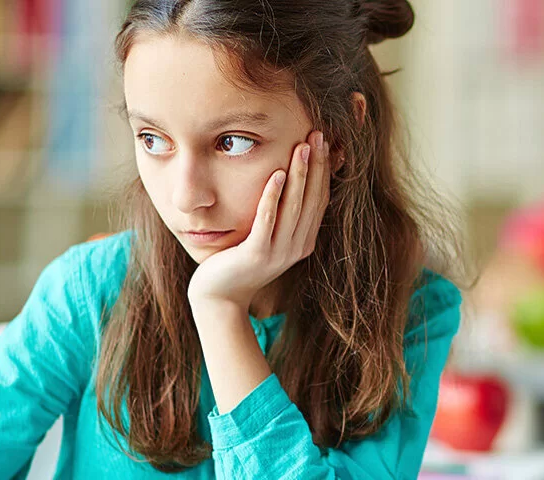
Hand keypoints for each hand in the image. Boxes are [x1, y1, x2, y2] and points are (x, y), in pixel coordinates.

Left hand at [188, 131, 330, 308]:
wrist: (219, 296)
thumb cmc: (239, 261)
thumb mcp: (267, 236)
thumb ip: (281, 215)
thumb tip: (289, 180)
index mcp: (303, 241)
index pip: (320, 199)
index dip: (324, 170)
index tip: (323, 141)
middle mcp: (296, 247)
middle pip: (312, 199)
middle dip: (316, 165)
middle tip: (317, 134)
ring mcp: (278, 252)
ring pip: (294, 206)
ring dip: (300, 175)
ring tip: (302, 146)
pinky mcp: (256, 255)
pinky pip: (267, 220)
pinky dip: (273, 196)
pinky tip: (277, 174)